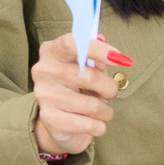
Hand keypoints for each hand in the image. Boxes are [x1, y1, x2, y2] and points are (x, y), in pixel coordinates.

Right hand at [30, 35, 127, 159]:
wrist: (56, 121)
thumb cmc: (73, 87)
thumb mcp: (82, 68)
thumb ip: (93, 56)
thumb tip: (102, 38)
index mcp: (50, 52)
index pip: (72, 44)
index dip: (98, 49)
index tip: (120, 58)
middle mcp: (43, 71)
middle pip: (89, 77)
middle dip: (109, 88)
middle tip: (111, 92)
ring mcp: (45, 96)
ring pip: (93, 105)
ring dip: (106, 111)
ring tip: (102, 111)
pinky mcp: (51, 119)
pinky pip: (90, 125)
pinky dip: (99, 126)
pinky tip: (93, 123)